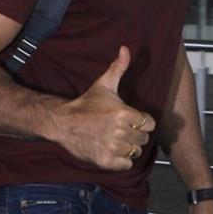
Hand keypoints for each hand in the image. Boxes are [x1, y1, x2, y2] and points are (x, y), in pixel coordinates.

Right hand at [53, 46, 155, 170]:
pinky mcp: (106, 161)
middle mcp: (120, 131)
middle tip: (121, 130)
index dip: (141, 121)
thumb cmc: (86, 104)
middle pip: (143, 139)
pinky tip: (112, 150)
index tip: (129, 120)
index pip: (149, 124)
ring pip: (135, 151)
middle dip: (135, 134)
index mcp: (124, 113)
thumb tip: (125, 49)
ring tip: (115, 140)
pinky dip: (121, 160)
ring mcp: (113, 148)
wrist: (63, 123)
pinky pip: (126, 164)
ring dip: (128, 147)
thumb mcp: (104, 84)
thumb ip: (118, 68)